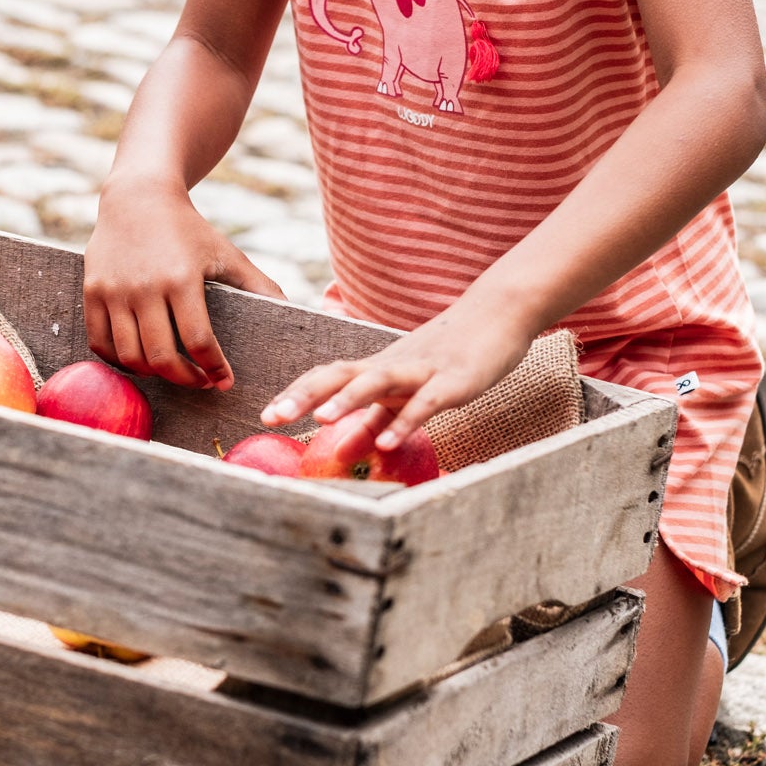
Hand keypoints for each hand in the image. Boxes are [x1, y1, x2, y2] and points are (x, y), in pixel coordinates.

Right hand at [85, 177, 284, 390]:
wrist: (138, 197)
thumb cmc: (188, 229)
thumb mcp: (226, 253)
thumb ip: (258, 284)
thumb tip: (290, 310)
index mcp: (182, 279)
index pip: (198, 342)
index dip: (214, 369)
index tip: (224, 381)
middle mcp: (145, 287)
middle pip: (161, 357)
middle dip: (185, 380)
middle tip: (199, 381)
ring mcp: (114, 291)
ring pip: (129, 356)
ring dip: (153, 374)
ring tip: (171, 371)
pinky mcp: (92, 292)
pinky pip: (100, 344)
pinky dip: (119, 362)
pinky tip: (140, 360)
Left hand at [262, 286, 534, 447]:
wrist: (499, 313)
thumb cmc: (450, 355)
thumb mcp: (408, 392)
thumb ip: (376, 422)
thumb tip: (342, 452)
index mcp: (378, 368)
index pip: (327, 376)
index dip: (297, 393)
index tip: (266, 416)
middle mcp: (392, 365)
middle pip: (339, 374)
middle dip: (304, 394)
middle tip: (271, 416)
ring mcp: (422, 370)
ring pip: (377, 382)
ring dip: (347, 400)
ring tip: (319, 420)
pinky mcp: (453, 380)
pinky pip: (426, 402)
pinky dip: (405, 421)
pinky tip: (387, 444)